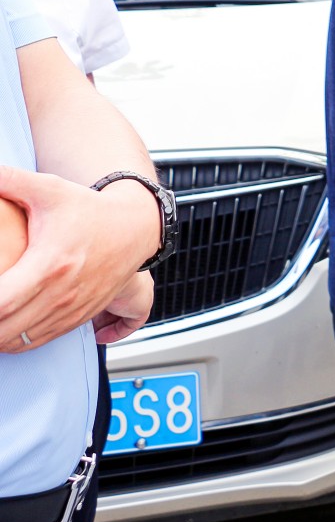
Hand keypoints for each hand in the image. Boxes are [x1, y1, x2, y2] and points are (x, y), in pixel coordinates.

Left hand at [0, 165, 159, 352]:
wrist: (135, 226)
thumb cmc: (88, 207)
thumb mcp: (47, 188)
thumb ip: (8, 180)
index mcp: (50, 264)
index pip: (1, 303)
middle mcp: (63, 292)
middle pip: (6, 331)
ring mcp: (74, 308)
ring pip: (21, 342)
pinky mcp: (81, 315)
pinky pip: (41, 341)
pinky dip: (17, 342)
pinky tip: (5, 328)